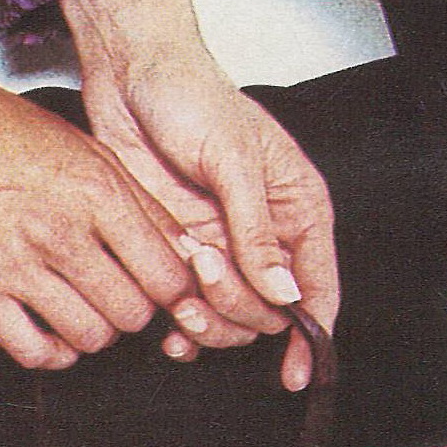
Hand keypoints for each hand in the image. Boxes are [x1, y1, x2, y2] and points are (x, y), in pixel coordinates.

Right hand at [0, 6, 204, 371]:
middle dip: (134, 312)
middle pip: (133, 312)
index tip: (162, 290)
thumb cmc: (3, 126)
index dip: (174, 291)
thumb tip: (184, 250)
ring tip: (84, 309)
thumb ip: (138, 201)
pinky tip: (50, 330)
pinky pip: (33, 352)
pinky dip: (52, 353)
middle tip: (120, 297)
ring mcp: (17, 262)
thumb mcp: (86, 148)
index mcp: (97, 190)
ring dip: (94, 331)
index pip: (168, 274)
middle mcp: (62, 229)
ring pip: (90, 337)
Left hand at [63, 0, 339, 389]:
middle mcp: (263, 235)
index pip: (318, 287)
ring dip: (208, 320)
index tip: (298, 371)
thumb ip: (257, 231)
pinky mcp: (182, 250)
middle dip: (239, 309)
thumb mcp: (231, 159)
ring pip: (231, 320)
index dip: (312, 334)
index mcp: (296, 208)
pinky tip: (168, 325)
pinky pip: (192, 310)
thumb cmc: (191, 94)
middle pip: (271, 313)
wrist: (128, 75)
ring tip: (180, 292)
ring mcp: (222, 245)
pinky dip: (182, 327)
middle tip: (205, 271)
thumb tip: (286, 294)